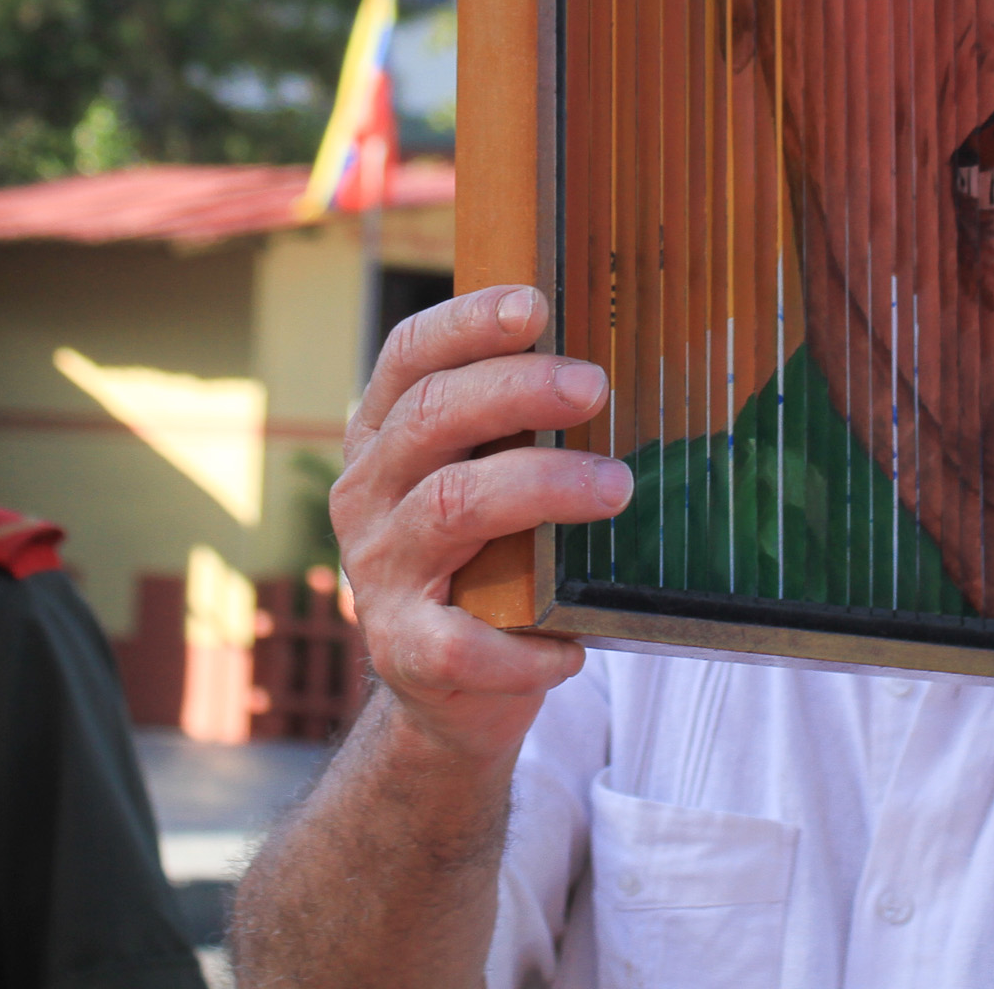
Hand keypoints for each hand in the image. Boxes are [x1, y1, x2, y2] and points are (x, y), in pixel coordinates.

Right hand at [331, 284, 630, 767]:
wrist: (447, 689)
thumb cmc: (489, 559)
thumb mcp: (487, 478)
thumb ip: (521, 428)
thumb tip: (625, 360)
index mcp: (384, 437)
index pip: (408, 357)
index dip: (466, 323)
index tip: (535, 304)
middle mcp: (368, 494)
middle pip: (432, 418)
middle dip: (518, 391)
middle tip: (595, 386)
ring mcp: (379, 572)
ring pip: (452, 507)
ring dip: (541, 489)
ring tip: (617, 488)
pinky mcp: (404, 652)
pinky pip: (461, 644)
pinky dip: (525, 645)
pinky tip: (575, 645)